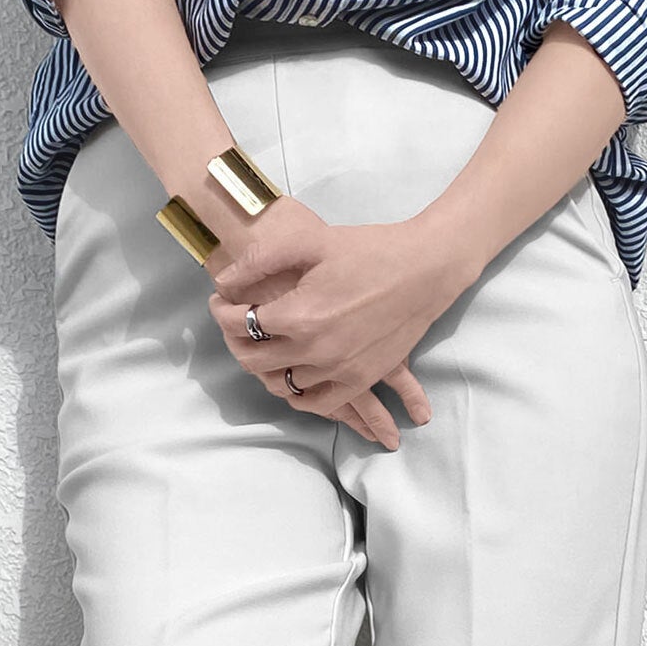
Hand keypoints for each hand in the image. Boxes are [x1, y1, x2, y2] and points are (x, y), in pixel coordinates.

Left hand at [208, 202, 481, 451]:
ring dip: (264, 368)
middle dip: (235, 341)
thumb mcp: (311, 242)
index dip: (222, 311)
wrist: (425, 270)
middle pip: (254, 360)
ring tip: (262, 348)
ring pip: (281, 385)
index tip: (221, 300)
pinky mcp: (361, 379)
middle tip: (235, 325)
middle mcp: (315, 350)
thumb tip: (224, 282)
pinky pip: (318, 403)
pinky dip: (299, 396)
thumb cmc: (369, 249)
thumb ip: (262, 261)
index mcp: (298, 314)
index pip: (240, 324)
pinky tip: (292, 379)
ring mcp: (339, 370)